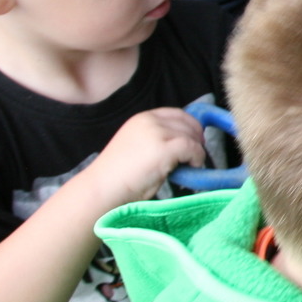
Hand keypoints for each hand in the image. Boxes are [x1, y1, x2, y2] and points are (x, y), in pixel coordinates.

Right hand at [76, 107, 205, 208]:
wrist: (103, 188)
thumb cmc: (118, 175)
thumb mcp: (138, 146)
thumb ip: (157, 139)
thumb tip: (183, 144)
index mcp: (142, 118)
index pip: (176, 113)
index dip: (190, 124)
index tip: (196, 138)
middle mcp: (149, 121)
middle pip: (186, 122)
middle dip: (196, 137)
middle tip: (197, 153)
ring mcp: (156, 133)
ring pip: (191, 135)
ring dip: (197, 149)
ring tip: (193, 163)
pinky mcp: (164, 148)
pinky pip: (192, 148)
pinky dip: (197, 157)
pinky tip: (193, 167)